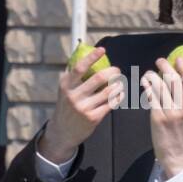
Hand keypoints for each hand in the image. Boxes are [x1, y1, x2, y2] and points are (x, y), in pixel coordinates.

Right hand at [39, 46, 122, 163]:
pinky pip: (111, 104)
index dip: (92, 57)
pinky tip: (119, 94)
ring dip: (118, 85)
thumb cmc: (67, 105)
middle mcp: (74, 96)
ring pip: (108, 91)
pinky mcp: (93, 118)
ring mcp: (84, 108)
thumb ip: (73, 74)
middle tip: (117, 70)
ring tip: (119, 83)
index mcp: (66, 86)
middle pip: (98, 78)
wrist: (62, 131)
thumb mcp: (65, 90)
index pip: (80, 67)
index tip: (102, 50)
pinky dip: (118, 97)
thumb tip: (83, 52)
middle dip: (112, 71)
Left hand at [142, 56, 182, 178]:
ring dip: (153, 75)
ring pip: (161, 85)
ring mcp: (171, 112)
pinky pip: (152, 96)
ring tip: (149, 73)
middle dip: (166, 67)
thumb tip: (177, 77)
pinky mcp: (158, 117)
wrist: (177, 153)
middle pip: (175, 80)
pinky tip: (145, 83)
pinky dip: (147, 86)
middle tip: (160, 61)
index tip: (177, 59)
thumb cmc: (182, 132)